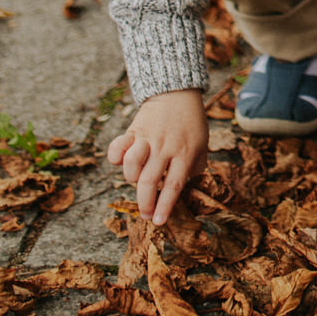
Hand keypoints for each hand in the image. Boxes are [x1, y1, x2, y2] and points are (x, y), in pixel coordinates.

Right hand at [106, 88, 205, 225]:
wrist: (177, 94)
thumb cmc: (191, 124)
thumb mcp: (202, 145)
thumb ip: (195, 167)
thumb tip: (186, 190)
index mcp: (185, 153)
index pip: (174, 185)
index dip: (165, 206)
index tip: (159, 222)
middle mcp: (165, 147)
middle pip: (150, 180)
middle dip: (146, 203)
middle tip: (146, 215)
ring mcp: (148, 139)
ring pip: (132, 164)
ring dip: (131, 178)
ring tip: (137, 181)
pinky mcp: (133, 131)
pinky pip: (118, 146)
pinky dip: (115, 156)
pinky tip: (118, 161)